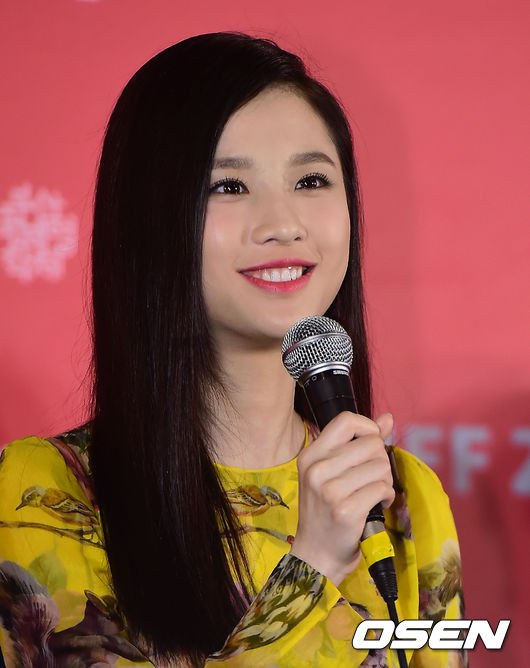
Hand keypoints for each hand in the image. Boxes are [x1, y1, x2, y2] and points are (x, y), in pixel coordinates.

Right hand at [289, 411, 394, 586]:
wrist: (316, 555)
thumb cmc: (325, 512)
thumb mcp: (332, 473)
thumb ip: (359, 443)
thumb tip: (388, 419)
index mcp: (310, 455)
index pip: (346, 421)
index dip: (368, 428)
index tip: (372, 445)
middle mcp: (316, 470)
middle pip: (370, 444)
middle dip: (381, 460)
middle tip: (372, 478)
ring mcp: (329, 490)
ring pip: (380, 466)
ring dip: (385, 481)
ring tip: (373, 493)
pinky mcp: (346, 510)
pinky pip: (382, 488)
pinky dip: (387, 496)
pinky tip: (377, 504)